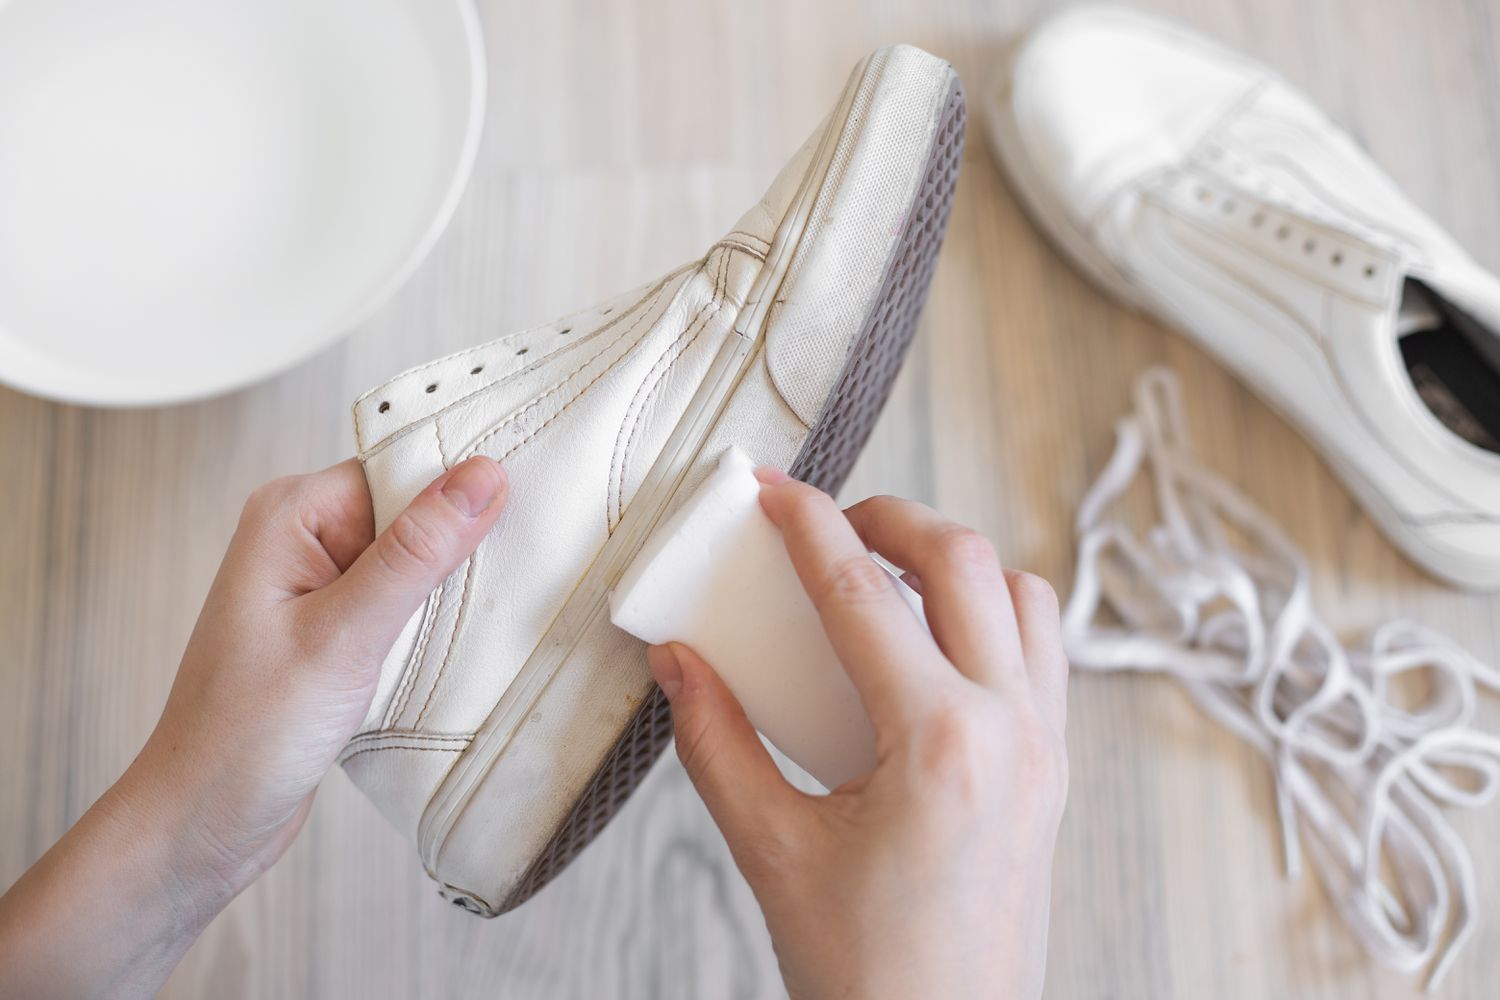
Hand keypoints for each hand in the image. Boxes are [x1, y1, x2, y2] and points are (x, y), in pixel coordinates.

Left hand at [0, 456, 507, 998]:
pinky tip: (454, 649)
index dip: (461, 490)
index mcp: (289, 515)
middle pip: (415, 509)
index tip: (522, 510)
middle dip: (462, 544)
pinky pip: (406, 601)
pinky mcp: (337, 628)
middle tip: (508, 580)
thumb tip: (481, 477)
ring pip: (417, 559)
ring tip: (479, 622)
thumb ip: (416, 554)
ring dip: (452, 590)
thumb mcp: (344, 638)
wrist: (204, 825)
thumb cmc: (244, 737)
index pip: (402, 467)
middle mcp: (302, 538)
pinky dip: (436, 622)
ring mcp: (320, 585)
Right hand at [647, 471, 1067, 999]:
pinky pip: (1041, 650)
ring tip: (884, 573)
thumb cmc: (871, 976)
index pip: (860, 593)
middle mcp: (1011, 729)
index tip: (770, 490)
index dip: (805, 525)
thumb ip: (717, 743)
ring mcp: (1046, 748)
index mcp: (939, 744)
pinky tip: (931, 642)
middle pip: (964, 560)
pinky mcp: (1054, 770)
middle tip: (827, 523)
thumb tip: (679, 663)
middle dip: (889, 518)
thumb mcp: (771, 853)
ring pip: (1022, 594)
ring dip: (953, 561)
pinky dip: (991, 613)